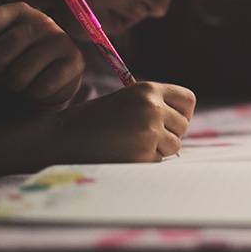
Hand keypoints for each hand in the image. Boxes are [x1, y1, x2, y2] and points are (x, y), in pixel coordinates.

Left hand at [0, 2, 85, 107]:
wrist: (48, 79)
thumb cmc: (10, 59)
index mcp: (16, 9)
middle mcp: (40, 20)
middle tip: (2, 71)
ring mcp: (60, 40)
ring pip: (18, 74)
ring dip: (14, 85)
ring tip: (20, 78)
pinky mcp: (75, 62)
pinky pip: (41, 87)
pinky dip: (34, 93)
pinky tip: (37, 84)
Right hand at [44, 81, 195, 161]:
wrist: (62, 137)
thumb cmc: (93, 119)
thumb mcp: (126, 100)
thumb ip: (153, 104)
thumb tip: (183, 121)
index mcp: (148, 89)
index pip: (188, 100)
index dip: (182, 112)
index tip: (172, 120)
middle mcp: (152, 107)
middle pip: (183, 126)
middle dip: (168, 133)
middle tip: (143, 136)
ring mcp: (149, 132)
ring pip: (174, 146)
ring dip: (157, 149)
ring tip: (130, 143)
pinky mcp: (143, 155)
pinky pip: (158, 161)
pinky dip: (145, 161)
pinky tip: (123, 154)